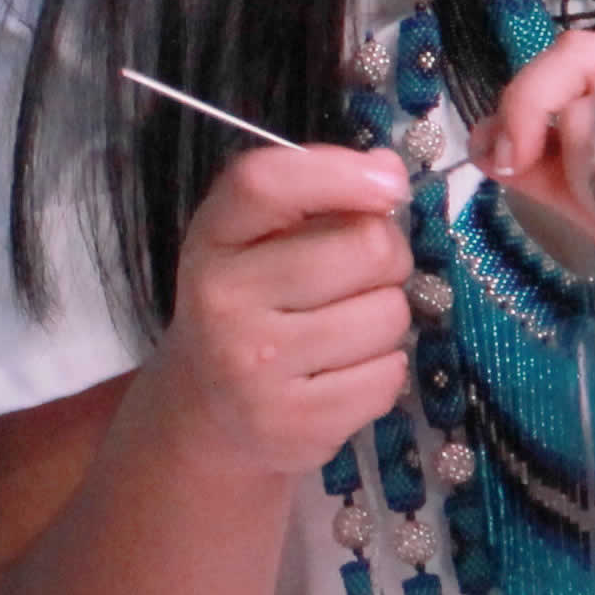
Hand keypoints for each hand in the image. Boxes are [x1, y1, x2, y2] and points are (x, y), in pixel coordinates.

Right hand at [139, 142, 418, 476]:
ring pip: (388, 314)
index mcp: (213, 241)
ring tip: (344, 330)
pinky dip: (383, 370)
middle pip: (365, 247)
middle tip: (362, 275)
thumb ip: (315, 196)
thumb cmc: (248, 310)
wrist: (204, 416)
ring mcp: (258, 368)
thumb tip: (390, 171)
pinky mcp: (297, 423)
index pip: (265, 182)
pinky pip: (389, 374)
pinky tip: (342, 372)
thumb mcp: (255, 242)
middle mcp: (224, 301)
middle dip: (387, 256)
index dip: (340, 172)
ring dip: (385, 319)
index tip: (390, 183)